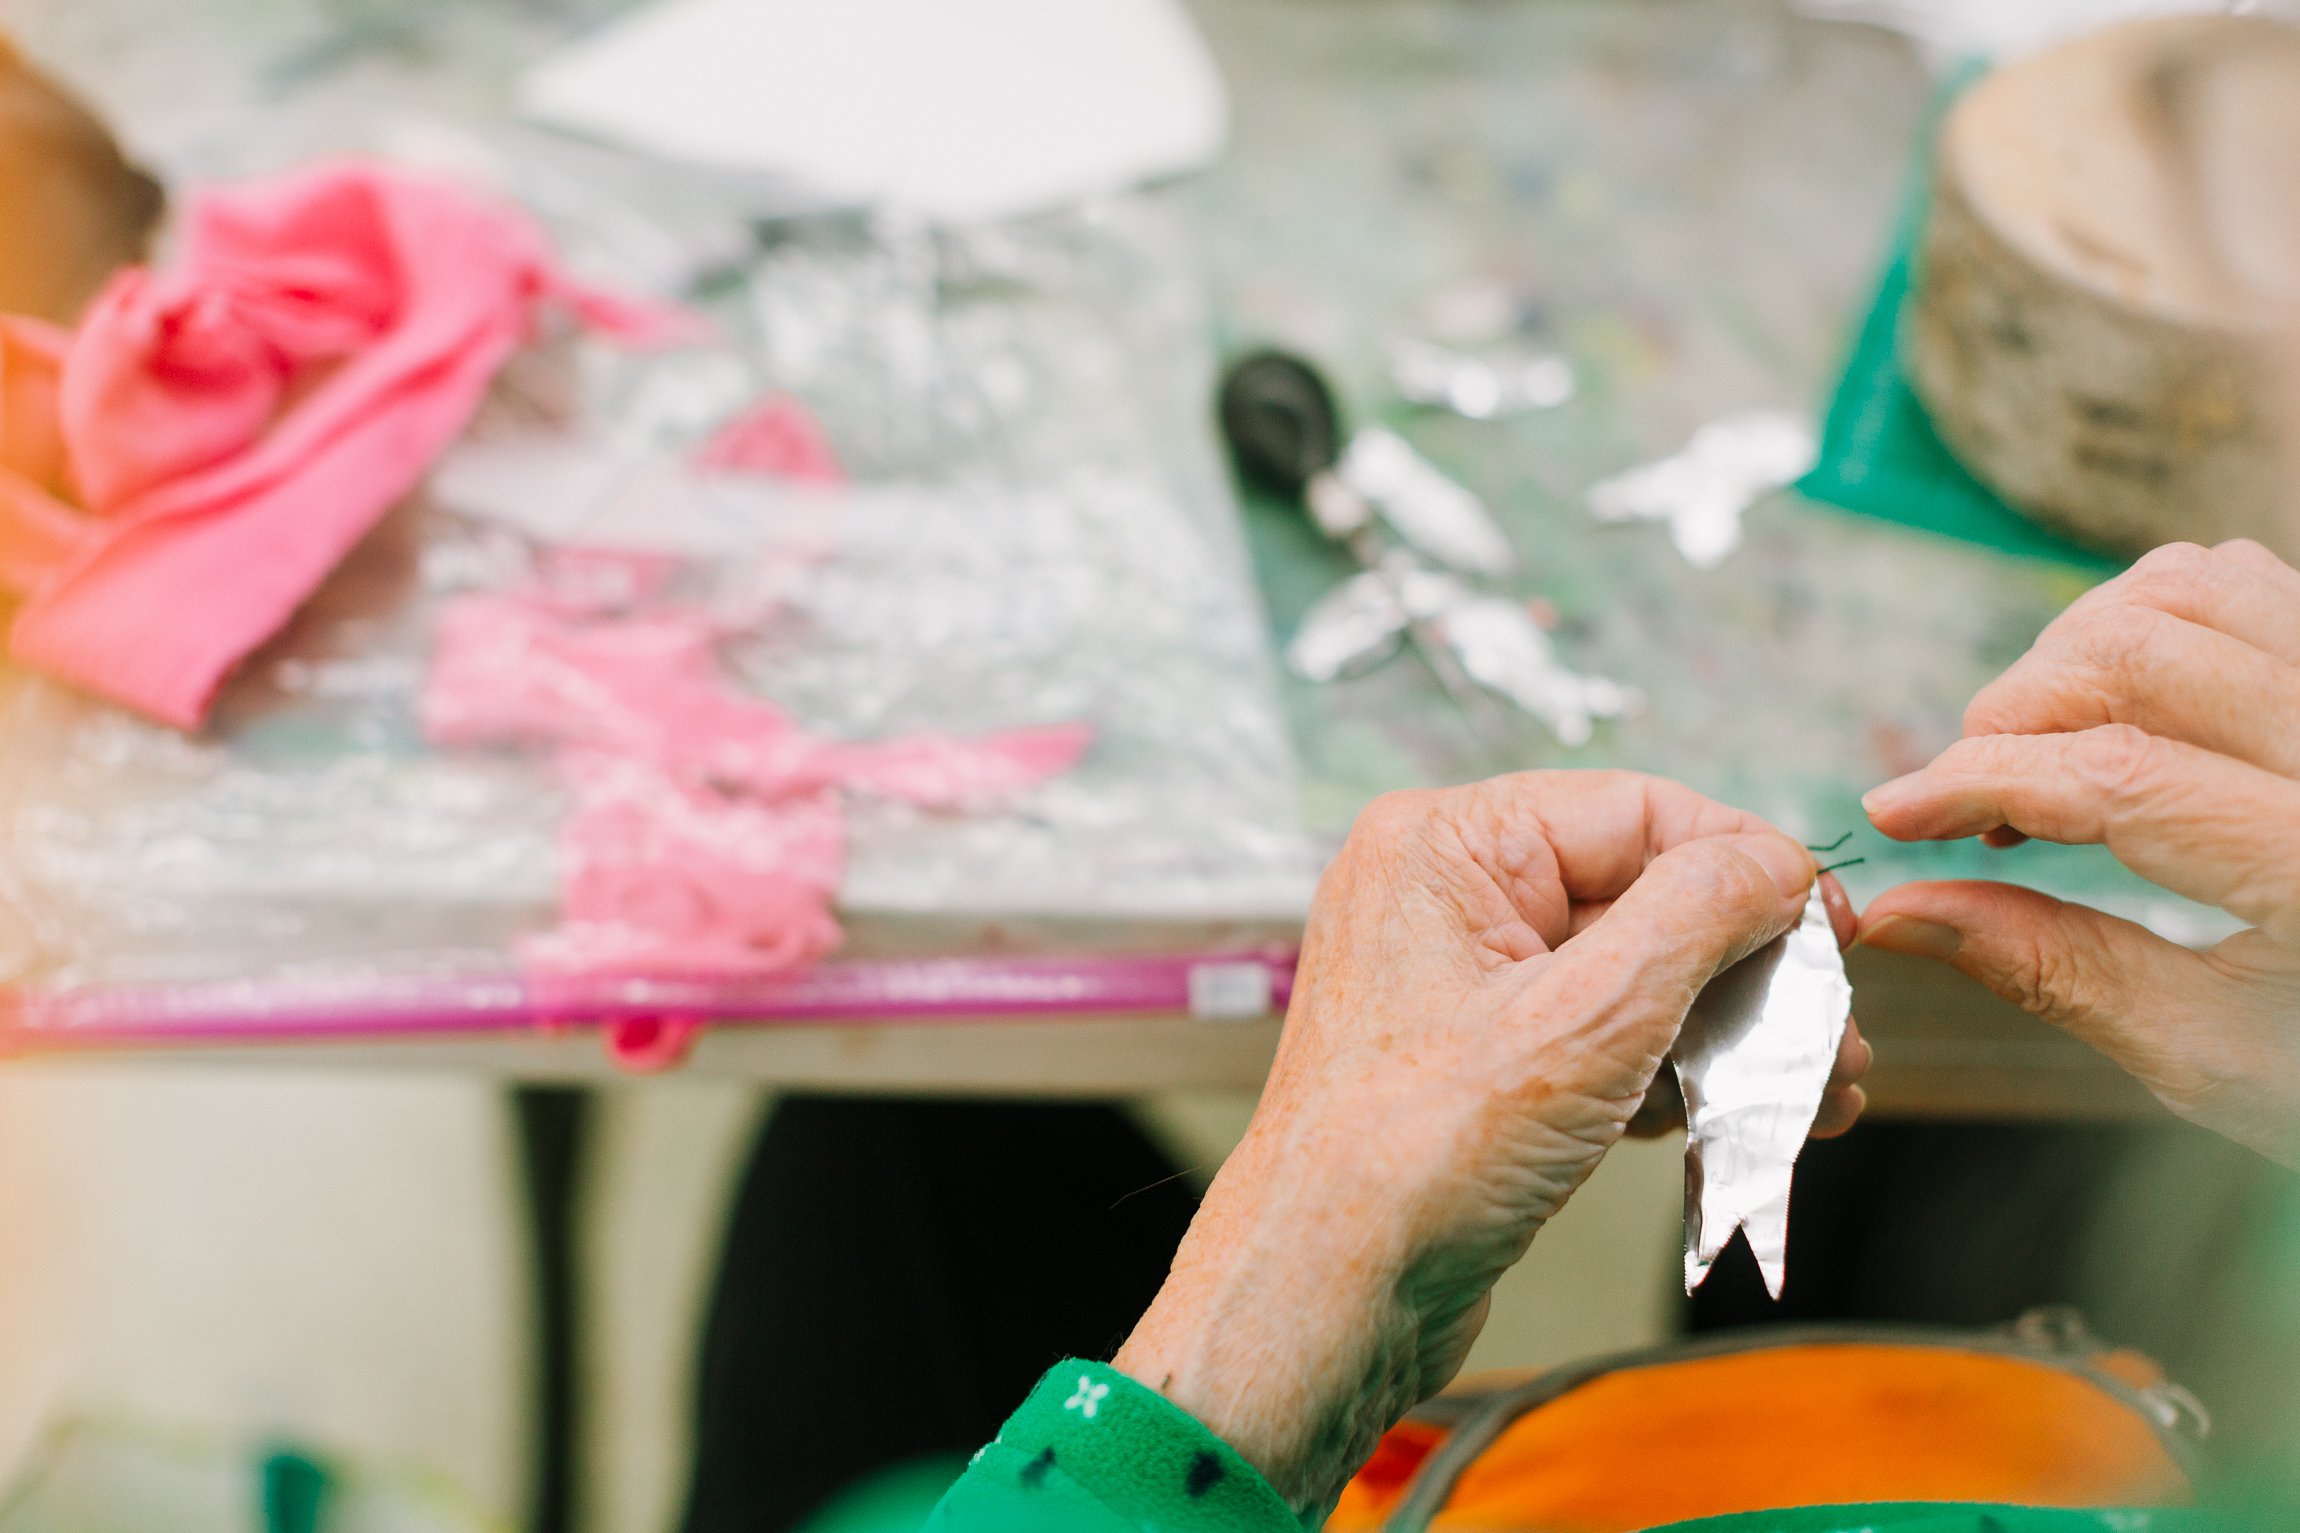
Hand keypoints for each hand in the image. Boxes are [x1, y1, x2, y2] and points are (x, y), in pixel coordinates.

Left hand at [1114, 771, 1866, 1517]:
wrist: (1326, 1299)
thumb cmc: (1410, 1161)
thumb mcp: (1588, 1019)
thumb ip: (1696, 915)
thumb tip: (1774, 863)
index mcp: (1443, 843)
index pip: (1638, 809)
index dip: (1749, 864)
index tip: (1834, 927)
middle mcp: (1441, 893)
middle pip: (1641, 891)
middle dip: (1748, 968)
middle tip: (1831, 1030)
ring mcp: (1454, 978)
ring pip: (1628, 974)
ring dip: (1725, 1030)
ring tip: (1812, 1088)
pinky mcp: (1473, 1058)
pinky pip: (1596, 1035)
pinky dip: (1669, 1071)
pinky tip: (1739, 1118)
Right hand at [1862, 539, 2299, 1165]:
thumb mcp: (2221, 1058)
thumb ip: (2056, 970)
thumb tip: (1902, 914)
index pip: (2111, 776)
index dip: (1973, 783)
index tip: (1895, 814)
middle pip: (2135, 648)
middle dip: (2015, 711)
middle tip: (1976, 800)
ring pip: (2194, 582)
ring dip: (2083, 647)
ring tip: (2053, 742)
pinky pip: (2255, 579)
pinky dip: (2165, 618)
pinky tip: (2135, 703)